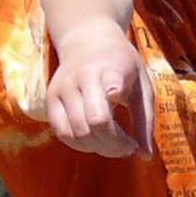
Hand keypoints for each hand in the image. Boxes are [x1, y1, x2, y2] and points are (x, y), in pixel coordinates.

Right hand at [45, 41, 152, 156]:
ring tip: (114, 147)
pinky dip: (80, 145)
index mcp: (111, 67)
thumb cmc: (121, 66)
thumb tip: (145, 156)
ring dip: (99, 148)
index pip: (109, 79)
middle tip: (128, 148)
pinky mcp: (50, 98)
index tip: (115, 94)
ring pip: (78, 132)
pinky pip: (62, 133)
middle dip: (115, 145)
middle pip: (96, 122)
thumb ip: (145, 120)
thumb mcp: (141, 85)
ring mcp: (63, 87)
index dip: (112, 88)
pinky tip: (95, 142)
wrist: (87, 41)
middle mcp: (83, 76)